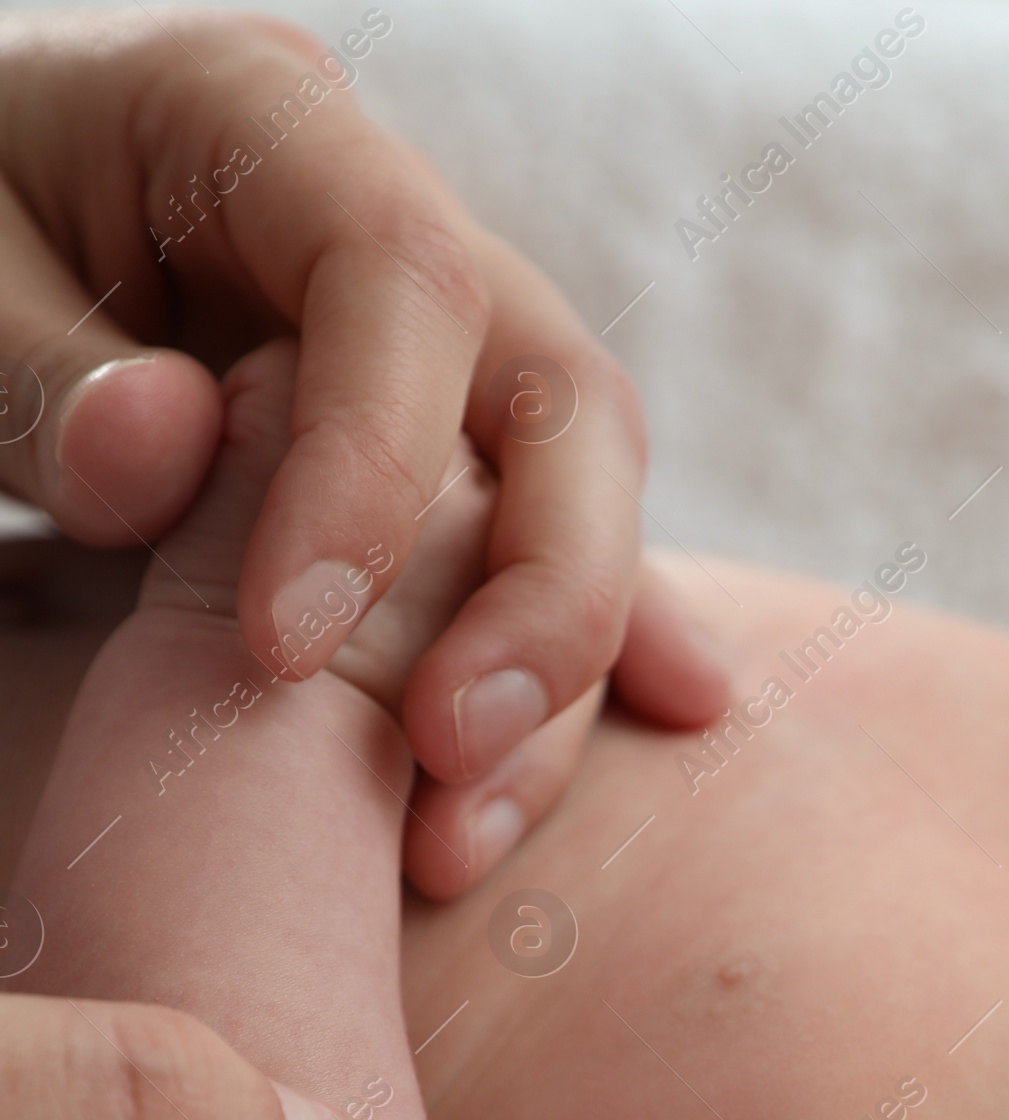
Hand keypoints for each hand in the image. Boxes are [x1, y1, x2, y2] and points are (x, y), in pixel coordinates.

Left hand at [0, 10, 727, 875]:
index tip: (281, 647)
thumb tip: (166, 448)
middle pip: (562, 398)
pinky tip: (675, 710)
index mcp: (266, 127)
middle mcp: (394, 237)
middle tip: (443, 752)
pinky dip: (608, 645)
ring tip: (455, 836)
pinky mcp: (451, 463)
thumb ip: (30, 360)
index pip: (402, 277)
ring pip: (587, 499)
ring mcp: (442, 358)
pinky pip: (554, 549)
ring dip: (556, 677)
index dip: (375, 467)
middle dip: (541, 593)